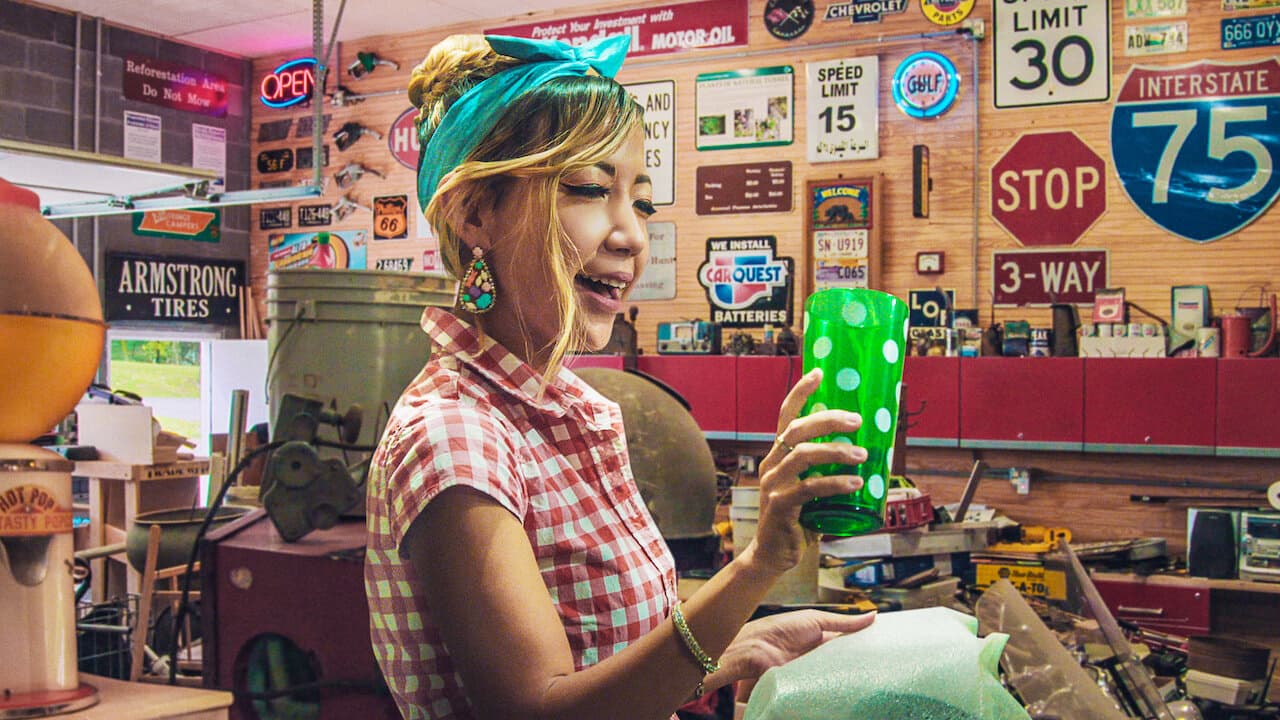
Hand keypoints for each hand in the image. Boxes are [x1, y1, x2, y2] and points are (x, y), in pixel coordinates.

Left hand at [703, 609, 875, 694]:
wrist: (754, 649)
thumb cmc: (780, 629)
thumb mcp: (814, 620)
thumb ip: (843, 621)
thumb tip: (873, 615)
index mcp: (820, 637)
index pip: (847, 642)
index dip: (864, 644)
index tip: (885, 647)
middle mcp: (818, 655)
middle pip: (844, 660)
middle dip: (860, 663)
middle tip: (884, 666)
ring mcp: (812, 670)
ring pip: (837, 675)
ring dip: (849, 676)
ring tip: (873, 677)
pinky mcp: (806, 684)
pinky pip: (825, 687)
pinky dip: (836, 687)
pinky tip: (850, 688)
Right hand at [748, 368, 866, 574]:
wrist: (773, 555)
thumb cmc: (798, 519)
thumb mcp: (810, 490)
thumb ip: (828, 472)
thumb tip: (868, 456)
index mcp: (778, 456)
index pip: (785, 416)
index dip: (800, 392)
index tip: (818, 372)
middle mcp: (771, 464)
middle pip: (796, 430)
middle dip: (828, 419)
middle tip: (857, 420)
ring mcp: (773, 484)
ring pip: (804, 455)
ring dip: (837, 451)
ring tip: (863, 455)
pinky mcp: (780, 506)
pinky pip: (809, 488)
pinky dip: (835, 483)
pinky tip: (855, 484)